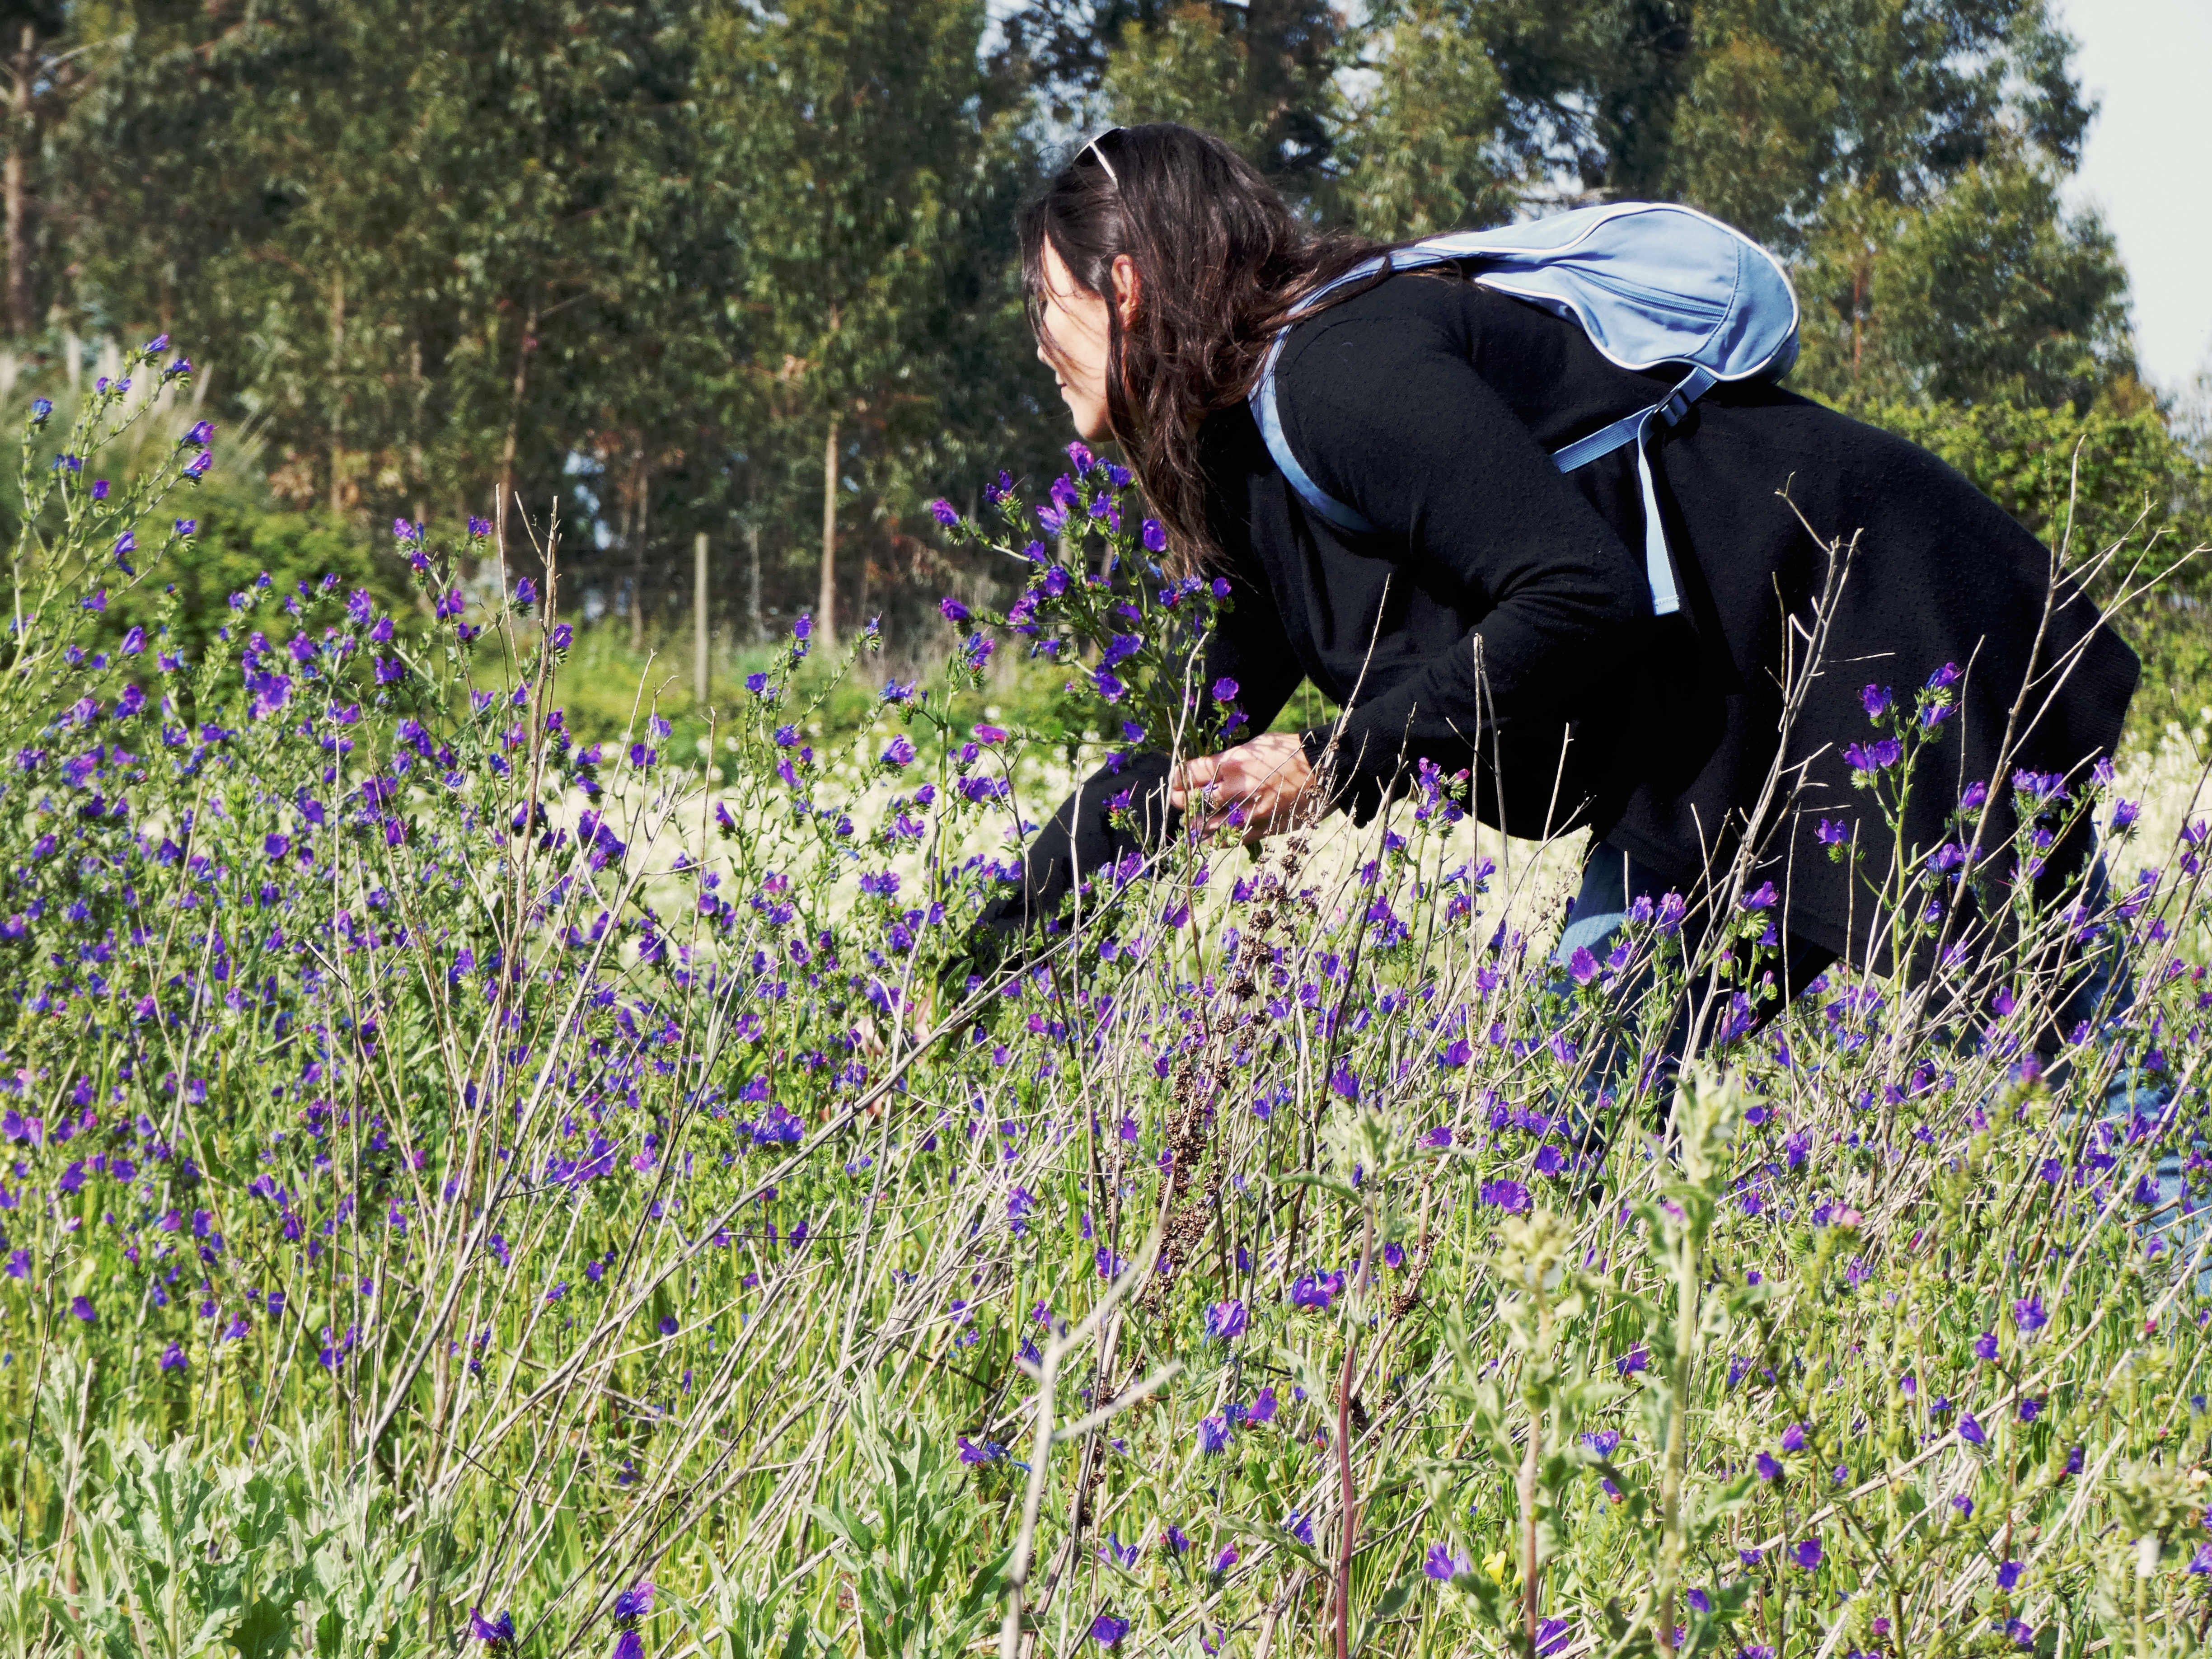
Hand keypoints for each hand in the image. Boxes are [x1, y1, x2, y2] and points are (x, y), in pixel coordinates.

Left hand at [1169, 732, 1319, 842]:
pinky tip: (1210, 839)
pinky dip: (1218, 840)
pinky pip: (1232, 839)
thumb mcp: (1255, 747)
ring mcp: (1250, 811)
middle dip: (1182, 802)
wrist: (1323, 769)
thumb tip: (1211, 772)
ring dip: (1196, 826)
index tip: (1174, 782)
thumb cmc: (1290, 752)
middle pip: (1196, 801)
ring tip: (1191, 824)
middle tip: (1178, 802)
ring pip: (1210, 825)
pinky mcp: (1263, 827)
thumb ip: (1230, 761)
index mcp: (1233, 763)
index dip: (1177, 779)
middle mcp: (1237, 788)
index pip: (1191, 773)